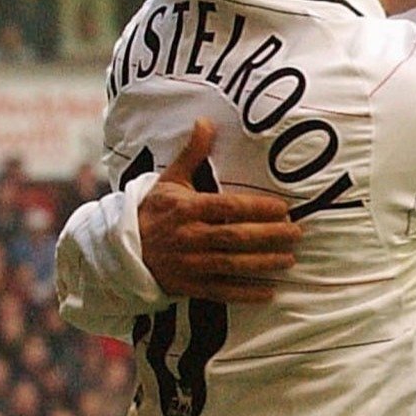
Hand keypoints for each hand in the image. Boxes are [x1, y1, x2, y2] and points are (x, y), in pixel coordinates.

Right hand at [139, 119, 300, 302]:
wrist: (118, 249)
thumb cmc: (152, 211)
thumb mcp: (169, 180)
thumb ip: (192, 154)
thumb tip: (205, 122)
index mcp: (186, 208)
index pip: (227, 207)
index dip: (257, 208)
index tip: (283, 208)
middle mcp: (189, 236)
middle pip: (235, 237)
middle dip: (269, 236)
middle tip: (297, 233)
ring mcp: (188, 263)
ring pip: (232, 264)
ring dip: (263, 263)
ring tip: (289, 259)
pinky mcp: (188, 286)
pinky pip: (220, 291)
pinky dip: (244, 294)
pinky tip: (268, 292)